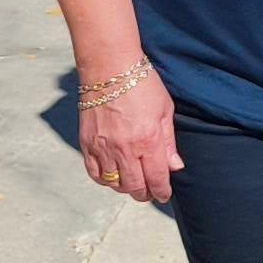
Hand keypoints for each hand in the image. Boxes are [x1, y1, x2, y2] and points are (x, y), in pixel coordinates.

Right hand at [77, 63, 180, 205]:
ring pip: (114, 184)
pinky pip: (95, 173)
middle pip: (134, 187)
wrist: (109, 67)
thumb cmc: (142, 84)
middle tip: (150, 192)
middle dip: (145, 194)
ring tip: (133, 182)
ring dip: (125, 187)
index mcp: (148, 141)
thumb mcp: (165, 110)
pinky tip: (113, 175)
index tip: (164, 195)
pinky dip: (105, 179)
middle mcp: (125, 149)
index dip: (162, 192)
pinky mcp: (87, 144)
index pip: (156, 179)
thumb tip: (174, 166)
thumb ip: (169, 142)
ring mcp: (103, 148)